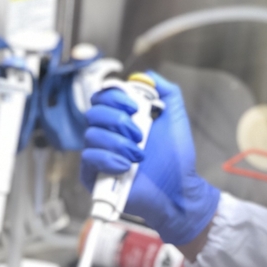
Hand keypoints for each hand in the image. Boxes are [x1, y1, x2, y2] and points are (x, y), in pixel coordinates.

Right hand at [81, 72, 219, 245]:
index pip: (103, 97)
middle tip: (140, 133)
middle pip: (93, 113)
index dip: (115, 96)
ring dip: (119, 143)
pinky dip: (109, 159)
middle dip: (118, 120)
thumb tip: (148, 76)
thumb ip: (167, 92)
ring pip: (91, 135)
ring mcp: (99, 154)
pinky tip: (126, 167)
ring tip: (139, 155)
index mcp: (122, 119)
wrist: (177, 190)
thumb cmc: (176, 158)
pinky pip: (89, 158)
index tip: (136, 107)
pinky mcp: (93, 175)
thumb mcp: (175, 118)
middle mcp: (108, 134)